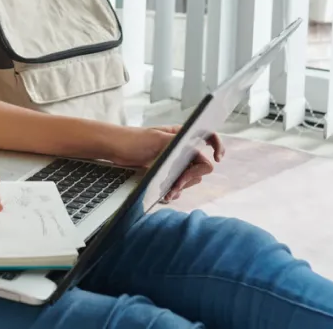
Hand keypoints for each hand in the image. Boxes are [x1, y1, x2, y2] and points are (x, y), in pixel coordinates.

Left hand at [106, 126, 224, 201]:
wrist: (114, 149)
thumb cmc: (133, 139)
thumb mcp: (156, 139)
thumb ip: (177, 142)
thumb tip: (196, 147)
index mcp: (182, 135)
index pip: (208, 136)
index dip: (217, 145)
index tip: (218, 157)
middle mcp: (181, 148)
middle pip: (200, 165)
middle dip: (190, 177)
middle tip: (177, 185)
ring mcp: (174, 161)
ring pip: (190, 178)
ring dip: (181, 187)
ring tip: (168, 194)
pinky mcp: (166, 173)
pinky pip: (178, 185)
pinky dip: (174, 191)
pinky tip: (165, 196)